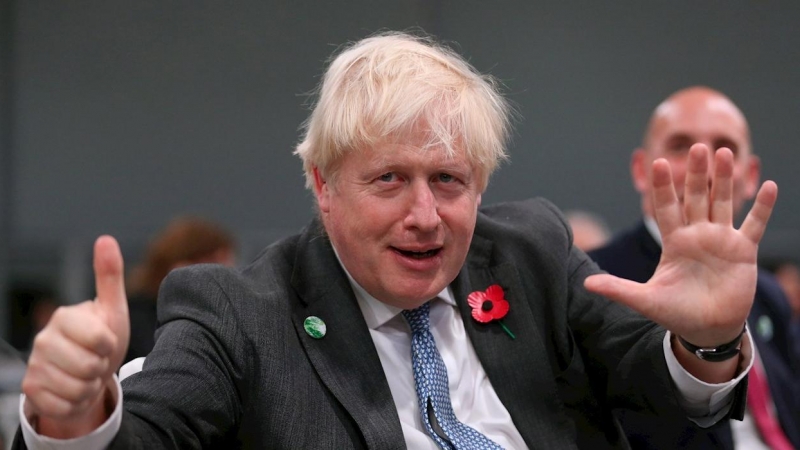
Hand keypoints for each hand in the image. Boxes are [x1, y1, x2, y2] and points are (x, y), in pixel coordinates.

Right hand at [22, 236, 129, 437]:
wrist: (87, 372)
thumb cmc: (102, 338)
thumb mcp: (112, 308)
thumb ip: (109, 276)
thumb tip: (105, 239)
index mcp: (64, 317)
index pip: (100, 339)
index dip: (109, 345)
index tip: (105, 341)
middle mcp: (43, 339)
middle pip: (89, 367)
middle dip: (101, 367)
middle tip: (96, 360)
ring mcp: (34, 366)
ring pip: (78, 389)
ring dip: (90, 386)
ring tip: (86, 374)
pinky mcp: (30, 391)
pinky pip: (65, 406)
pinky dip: (76, 403)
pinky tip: (73, 390)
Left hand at [585, 144, 776, 346]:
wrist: (707, 330)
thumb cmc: (675, 312)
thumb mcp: (645, 299)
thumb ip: (618, 288)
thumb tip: (586, 284)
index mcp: (673, 241)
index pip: (666, 207)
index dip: (663, 187)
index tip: (658, 163)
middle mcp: (697, 235)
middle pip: (696, 197)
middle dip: (696, 174)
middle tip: (698, 147)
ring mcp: (721, 240)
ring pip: (723, 203)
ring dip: (725, 180)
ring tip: (725, 153)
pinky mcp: (743, 251)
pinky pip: (754, 224)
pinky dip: (762, 207)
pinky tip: (767, 184)